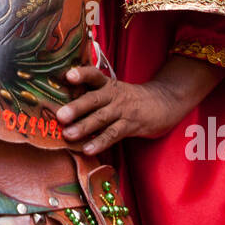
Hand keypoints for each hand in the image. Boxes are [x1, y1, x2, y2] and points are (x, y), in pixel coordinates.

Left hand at [55, 55, 223, 154]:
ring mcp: (123, 110)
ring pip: (102, 118)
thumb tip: (63, 105)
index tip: (68, 76)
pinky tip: (88, 149)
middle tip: (60, 115)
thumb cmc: (131, 98)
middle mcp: (114, 95)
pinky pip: (114, 134)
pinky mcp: (132, 125)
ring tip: (68, 135)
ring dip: (84, 126)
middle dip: (76, 107)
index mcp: (107, 84)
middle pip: (94, 99)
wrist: (165, 102)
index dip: (82, 74)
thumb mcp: (114, 90)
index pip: (94, 75)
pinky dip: (100, 142)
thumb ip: (93, 94)